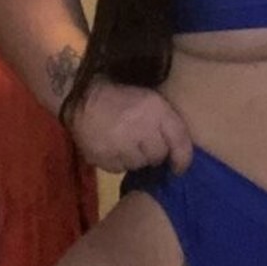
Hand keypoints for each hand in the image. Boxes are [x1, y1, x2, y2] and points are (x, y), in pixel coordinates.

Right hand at [67, 80, 193, 174]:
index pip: (179, 140)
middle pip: (158, 155)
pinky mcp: (104, 156)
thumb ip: (166, 124)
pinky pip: (120, 168)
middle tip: (143, 144)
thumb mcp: (150, 101)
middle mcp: (141, 127)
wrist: (83, 97)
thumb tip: (176, 155)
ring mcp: (121, 144)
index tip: (179, 167)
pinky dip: (119, 161)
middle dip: (154, 153)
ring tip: (125, 143)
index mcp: (155, 109)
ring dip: (136, 158)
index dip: (182, 158)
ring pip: (139, 164)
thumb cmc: (122, 97)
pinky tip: (113, 147)